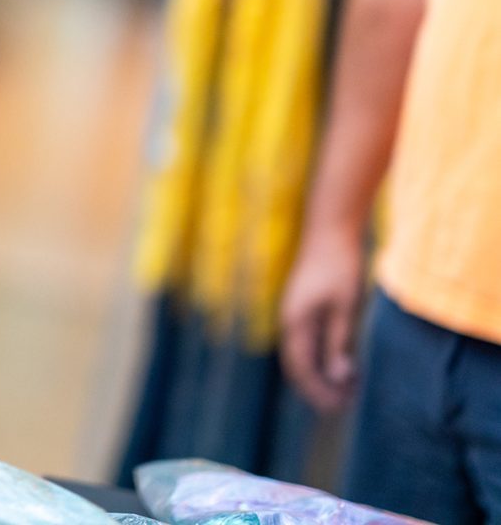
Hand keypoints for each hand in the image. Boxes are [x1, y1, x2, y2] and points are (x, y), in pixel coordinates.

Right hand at [279, 225, 366, 411]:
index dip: (317, 390)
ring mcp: (295, 311)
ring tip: (346, 387)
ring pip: (302, 352)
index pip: (300, 367)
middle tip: (343, 404)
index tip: (337, 408)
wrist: (330, 228)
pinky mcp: (303, 305)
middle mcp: (289, 319)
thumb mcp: (344, 307)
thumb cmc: (339, 265)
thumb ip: (338, 342)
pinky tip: (341, 361)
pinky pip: (308, 340)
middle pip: (298, 363)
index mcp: (295, 321)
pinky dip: (321, 356)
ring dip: (320, 372)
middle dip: (317, 386)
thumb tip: (338, 376)